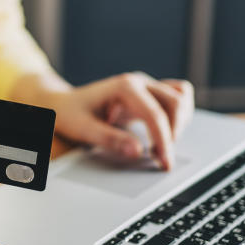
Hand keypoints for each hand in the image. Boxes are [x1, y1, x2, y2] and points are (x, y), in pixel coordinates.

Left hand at [40, 73, 193, 170]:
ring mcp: (146, 85)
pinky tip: (163, 132)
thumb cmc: (70, 114)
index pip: (155, 114)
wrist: (63, 104)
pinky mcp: (149, 93)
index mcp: (124, 86)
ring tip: (161, 144)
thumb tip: (137, 152)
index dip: (163, 141)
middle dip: (173, 133)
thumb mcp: (84, 129)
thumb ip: (110, 140)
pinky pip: (177, 97)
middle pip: (176, 102)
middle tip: (161, 158)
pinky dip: (178, 115)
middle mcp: (139, 82)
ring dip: (179, 122)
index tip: (164, 163)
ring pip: (181, 97)